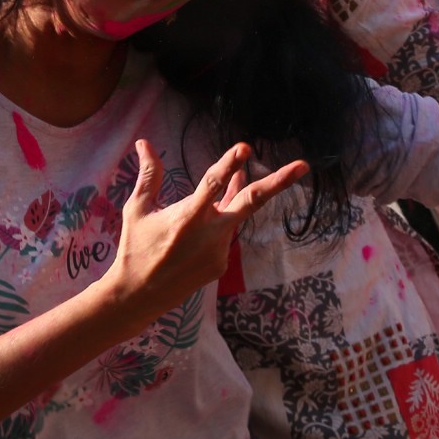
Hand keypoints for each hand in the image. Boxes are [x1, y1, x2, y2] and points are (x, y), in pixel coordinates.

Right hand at [105, 141, 308, 324]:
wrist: (139, 296)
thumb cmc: (135, 248)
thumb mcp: (138, 209)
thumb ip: (148, 175)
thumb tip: (144, 143)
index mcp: (187, 216)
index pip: (213, 184)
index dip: (229, 164)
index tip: (245, 147)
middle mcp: (209, 233)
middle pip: (251, 202)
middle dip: (279, 182)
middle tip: (303, 166)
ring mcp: (219, 250)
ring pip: (235, 214)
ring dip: (237, 194)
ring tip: (241, 173)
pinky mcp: (221, 263)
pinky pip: (225, 234)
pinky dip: (218, 222)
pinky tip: (201, 226)